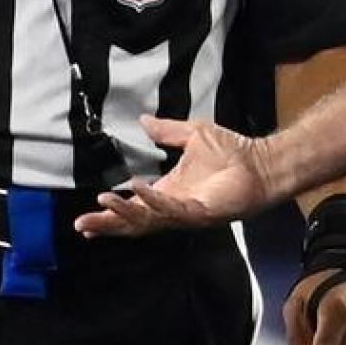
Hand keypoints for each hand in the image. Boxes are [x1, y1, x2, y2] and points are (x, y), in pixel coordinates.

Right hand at [73, 115, 274, 237]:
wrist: (261, 162)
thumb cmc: (233, 152)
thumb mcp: (193, 134)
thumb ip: (167, 130)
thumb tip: (144, 120)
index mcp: (167, 191)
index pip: (132, 208)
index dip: (110, 213)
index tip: (85, 219)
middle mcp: (172, 206)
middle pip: (134, 222)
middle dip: (108, 224)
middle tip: (83, 224)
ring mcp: (186, 212)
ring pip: (149, 220)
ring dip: (125, 212)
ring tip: (105, 202)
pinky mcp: (201, 212)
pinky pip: (173, 210)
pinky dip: (154, 202)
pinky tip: (139, 190)